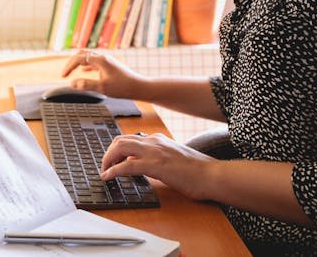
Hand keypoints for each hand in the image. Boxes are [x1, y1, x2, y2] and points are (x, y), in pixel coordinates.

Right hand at [60, 49, 147, 99]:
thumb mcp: (102, 88)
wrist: (139, 87)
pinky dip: (86, 65)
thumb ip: (86, 85)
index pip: (79, 58)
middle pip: (83, 54)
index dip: (69, 66)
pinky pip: (94, 61)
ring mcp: (107, 61)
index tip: (63, 76)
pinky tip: (85, 70)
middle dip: (72, 62)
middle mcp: (103, 58)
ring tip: (72, 70)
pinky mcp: (110, 65)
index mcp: (100, 60)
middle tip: (66, 72)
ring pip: (89, 56)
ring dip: (79, 62)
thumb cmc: (122, 87)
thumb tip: (72, 83)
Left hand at [99, 132, 215, 200]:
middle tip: (104, 167)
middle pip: (120, 140)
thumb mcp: (173, 159)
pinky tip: (107, 177)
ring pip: (120, 148)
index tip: (111, 160)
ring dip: (107, 159)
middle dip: (108, 153)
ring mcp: (154, 151)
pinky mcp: (155, 165)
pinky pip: (127, 165)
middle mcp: (154, 141)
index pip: (130, 138)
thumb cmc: (197, 171)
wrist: (211, 175)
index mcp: (158, 140)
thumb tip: (141, 165)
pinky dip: (113, 170)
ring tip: (104, 171)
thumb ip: (157, 159)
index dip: (117, 149)